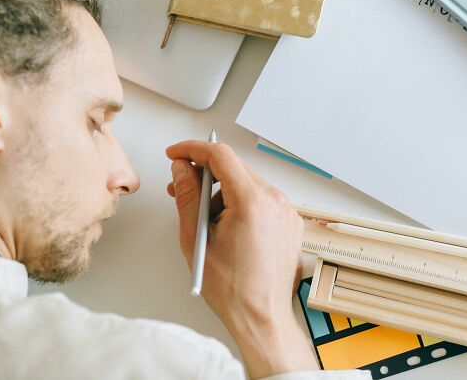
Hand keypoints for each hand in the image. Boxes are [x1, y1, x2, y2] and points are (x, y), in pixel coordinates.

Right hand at [166, 140, 318, 377]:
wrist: (262, 317)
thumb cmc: (232, 288)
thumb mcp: (197, 238)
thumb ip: (188, 196)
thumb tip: (181, 170)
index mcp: (253, 202)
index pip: (221, 156)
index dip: (193, 150)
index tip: (176, 154)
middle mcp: (275, 201)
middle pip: (235, 168)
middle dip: (205, 174)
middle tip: (182, 187)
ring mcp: (286, 212)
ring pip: (247, 184)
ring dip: (223, 193)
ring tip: (206, 222)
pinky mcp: (290, 223)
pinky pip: (261, 200)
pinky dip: (241, 205)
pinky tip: (226, 227)